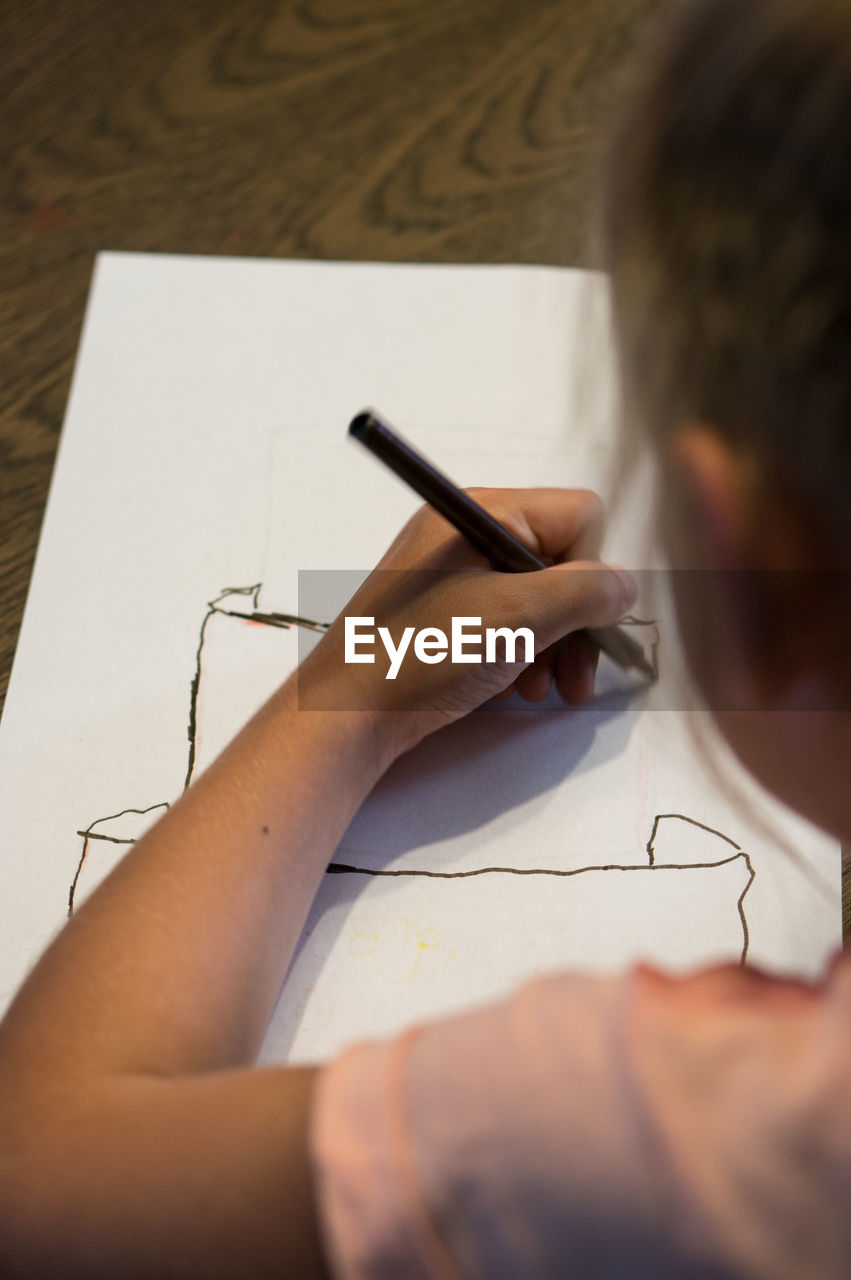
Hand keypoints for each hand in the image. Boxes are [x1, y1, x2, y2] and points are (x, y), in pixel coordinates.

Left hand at [297, 488, 635, 764]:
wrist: (346, 714)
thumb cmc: (421, 656)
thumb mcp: (517, 617)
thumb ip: (584, 594)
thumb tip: (625, 586)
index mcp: (481, 511)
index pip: (579, 516)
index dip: (590, 571)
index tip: (577, 621)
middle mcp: (470, 532)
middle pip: (563, 561)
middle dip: (577, 621)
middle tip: (576, 678)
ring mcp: (455, 573)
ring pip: (540, 597)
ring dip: (555, 646)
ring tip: (543, 690)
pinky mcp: (446, 613)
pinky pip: (509, 620)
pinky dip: (524, 655)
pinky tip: (517, 689)